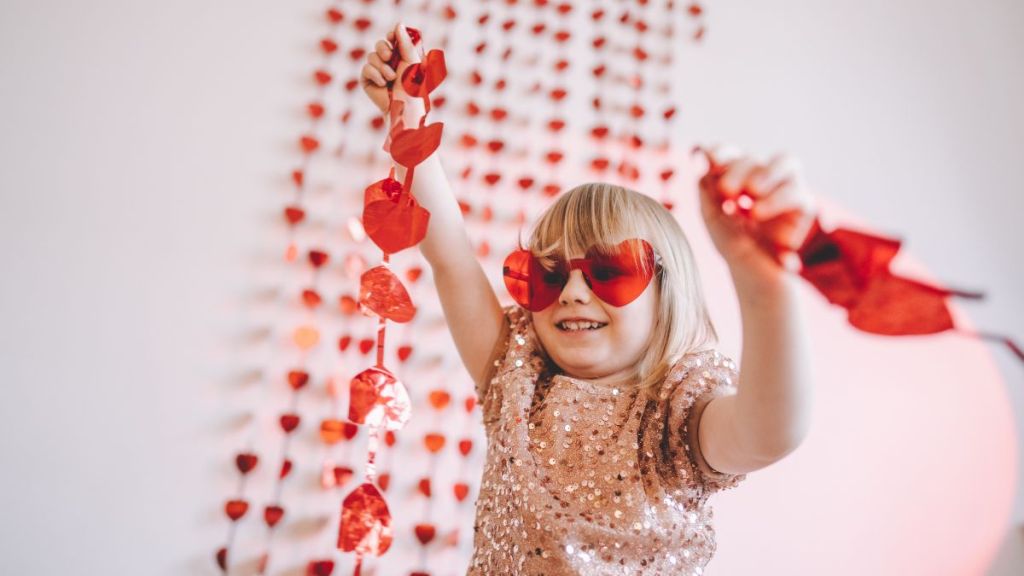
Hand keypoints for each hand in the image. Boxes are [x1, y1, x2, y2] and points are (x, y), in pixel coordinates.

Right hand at [361, 23, 422, 114]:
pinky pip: (366, 68)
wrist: (404, 106)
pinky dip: (375, 75)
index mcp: (401, 56)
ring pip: (372, 56)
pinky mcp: (367, 80)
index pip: (392, 38)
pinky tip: (382, 84)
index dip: (391, 35)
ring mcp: (377, 70)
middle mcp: (388, 62)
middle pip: (379, 44)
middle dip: (383, 48)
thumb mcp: (411, 61)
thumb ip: (405, 42)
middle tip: (389, 57)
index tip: (392, 36)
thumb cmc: (412, 86)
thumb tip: (398, 23)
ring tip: (391, 78)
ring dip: (382, 67)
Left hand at [695, 144, 817, 277]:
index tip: (710, 158)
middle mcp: (764, 176)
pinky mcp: (804, 206)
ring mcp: (787, 188)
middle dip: (738, 170)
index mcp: (739, 175)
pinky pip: (798, 193)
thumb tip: (702, 157)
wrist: (752, 272)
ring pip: (788, 162)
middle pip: (755, 158)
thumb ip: (707, 188)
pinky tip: (757, 214)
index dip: (722, 151)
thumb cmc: (731, 241)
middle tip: (727, 191)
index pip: (732, 153)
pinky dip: (777, 200)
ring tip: (751, 193)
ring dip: (767, 173)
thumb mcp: (712, 216)